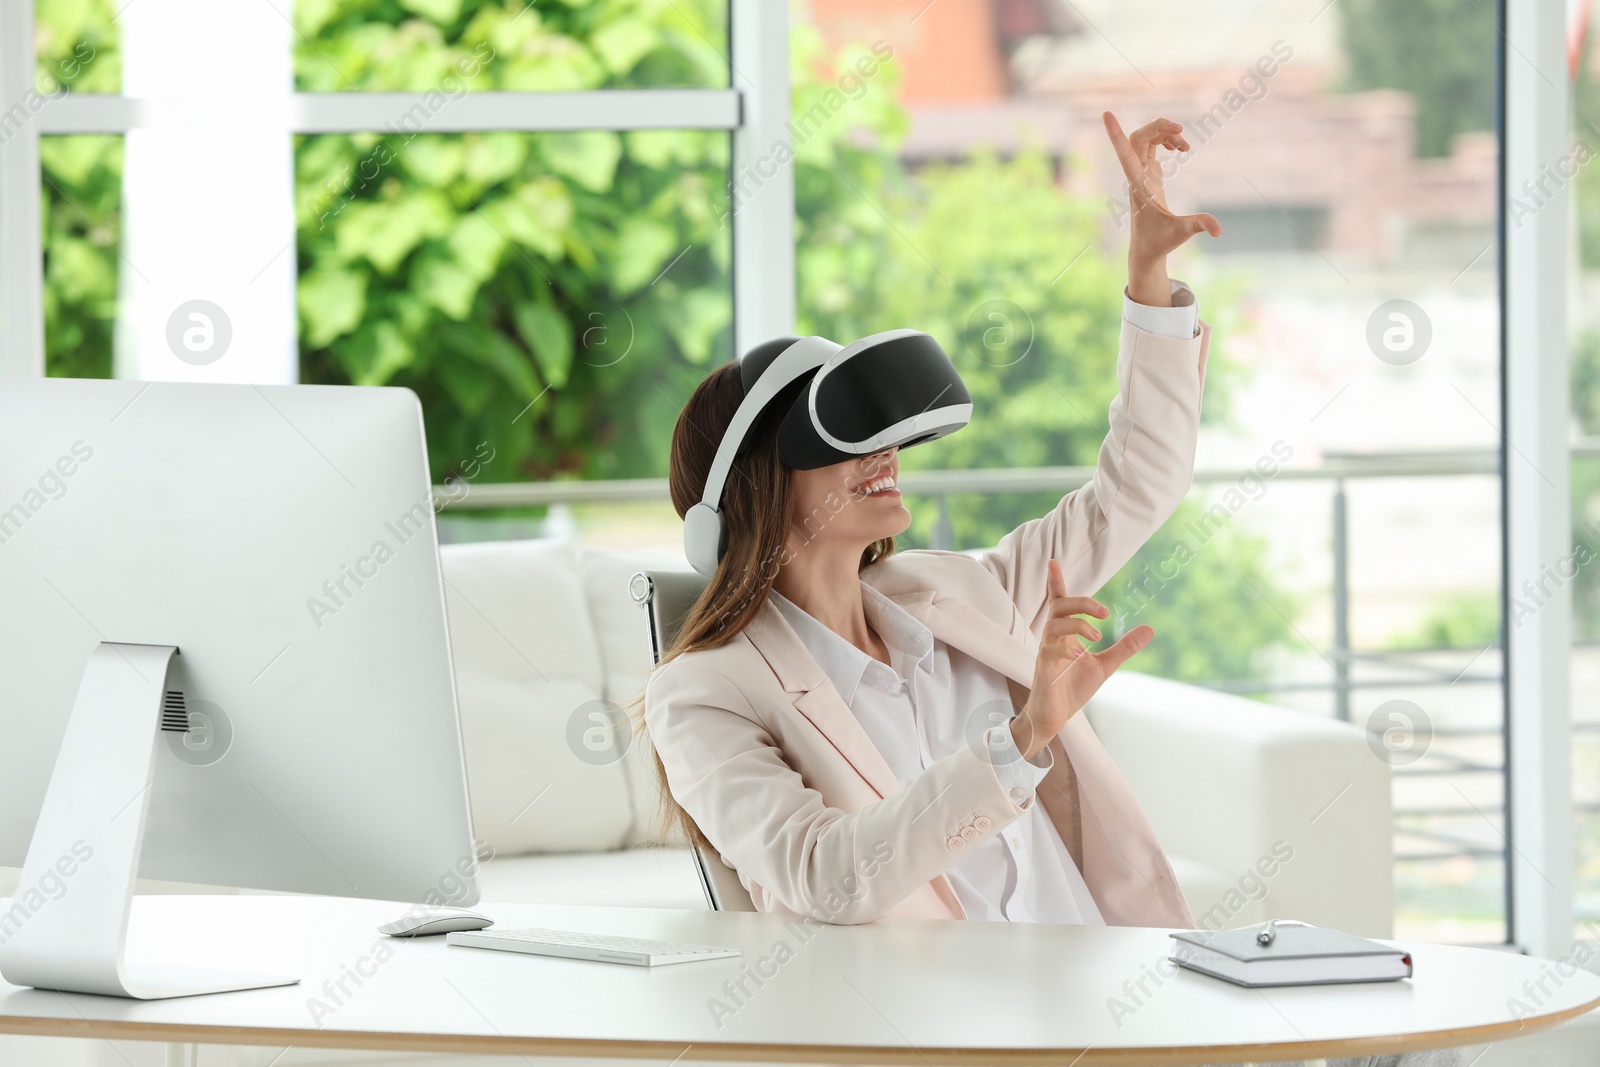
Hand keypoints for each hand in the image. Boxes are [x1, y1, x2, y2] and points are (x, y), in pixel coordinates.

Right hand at [1009, 560, 1152, 760]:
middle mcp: (1053, 638)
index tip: (1054, 561)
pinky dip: (1065, 649)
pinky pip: (1049, 650)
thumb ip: (1123, 647)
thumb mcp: (1105, 666)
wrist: (1054, 717)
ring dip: (1078, 625)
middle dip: (1082, 603)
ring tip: (1098, 636)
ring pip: (1054, 624)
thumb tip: (1150, 628)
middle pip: (1060, 606)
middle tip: (1105, 613)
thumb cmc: (1072, 689)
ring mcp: (1046, 652)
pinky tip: (1079, 656)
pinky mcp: (1043, 669)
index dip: (1056, 582)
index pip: (1059, 602)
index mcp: (1065, 635)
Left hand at [1103, 112, 1220, 305]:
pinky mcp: (1148, 173)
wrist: (1148, 248)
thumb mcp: (1181, 232)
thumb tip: (1218, 230)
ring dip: (1165, 133)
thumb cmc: (1160, 241)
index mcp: (1139, 184)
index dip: (1116, 134)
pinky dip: (1166, 139)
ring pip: (1144, 139)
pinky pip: (1151, 146)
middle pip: (1138, 137)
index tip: (1106, 114)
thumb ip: (1198, 226)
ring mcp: (1141, 172)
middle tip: (1182, 128)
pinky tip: (1180, 148)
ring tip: (1186, 145)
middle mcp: (1136, 174)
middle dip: (1158, 126)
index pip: (1124, 154)